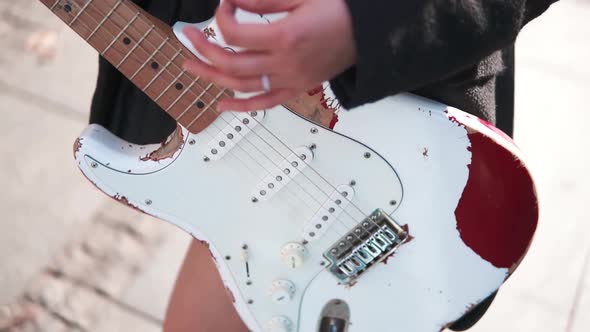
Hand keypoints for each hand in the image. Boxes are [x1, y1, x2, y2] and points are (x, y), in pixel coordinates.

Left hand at [182, 0, 355, 111]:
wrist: (369, 34)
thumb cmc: (340, 12)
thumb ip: (263, 0)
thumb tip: (234, 0)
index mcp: (285, 37)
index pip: (235, 33)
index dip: (222, 16)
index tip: (225, 4)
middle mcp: (285, 63)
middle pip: (230, 62)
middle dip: (203, 48)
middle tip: (187, 36)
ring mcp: (291, 79)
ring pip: (241, 85)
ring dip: (212, 77)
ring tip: (190, 66)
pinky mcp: (297, 88)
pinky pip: (266, 102)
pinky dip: (242, 106)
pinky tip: (222, 104)